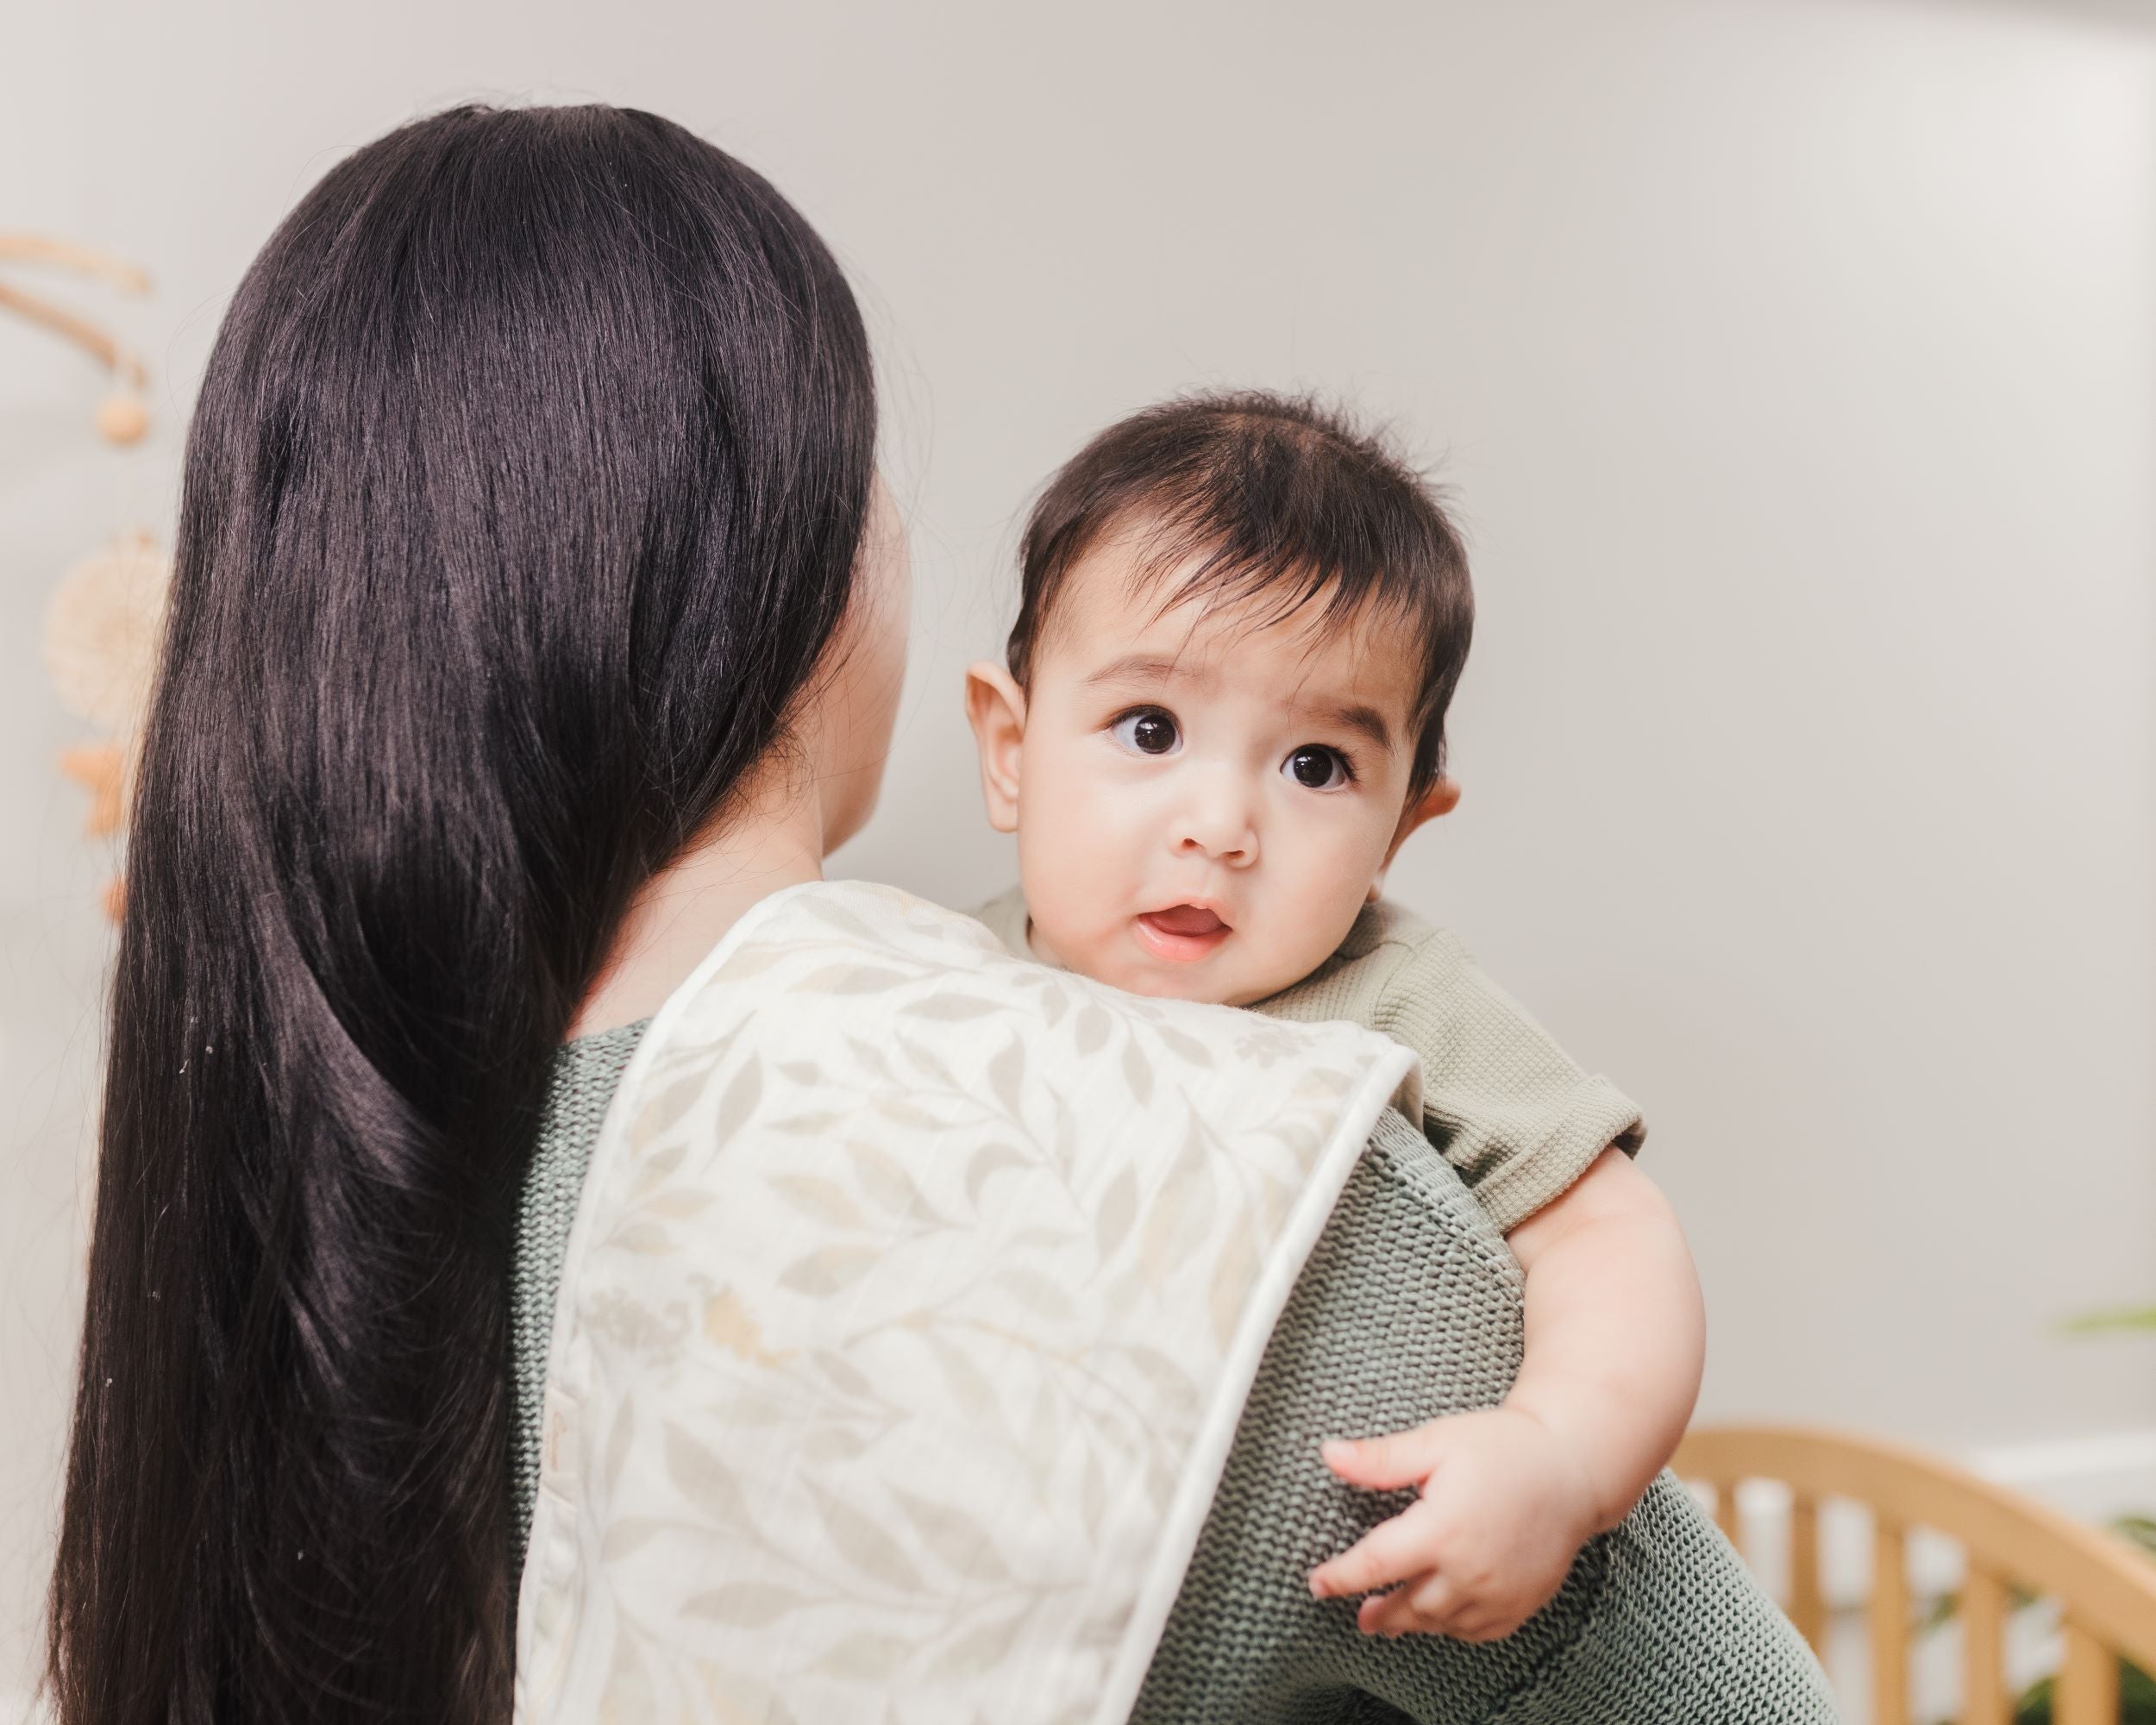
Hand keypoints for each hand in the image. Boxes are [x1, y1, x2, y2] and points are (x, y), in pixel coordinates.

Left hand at [1305, 1406, 1601, 1641]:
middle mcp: (1469, 1571)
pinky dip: (1453, 1628)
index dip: (1340, 1578)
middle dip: (1379, 1614)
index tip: (1317, 1584)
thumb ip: (1381, 1458)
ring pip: (1441, 1623)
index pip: (1375, 1565)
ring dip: (1414, 1622)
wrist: (1573, 1468)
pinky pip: (1478, 1630)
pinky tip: (1441, 1616)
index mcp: (1441, 1530)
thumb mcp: (1436, 1441)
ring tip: (1392, 1620)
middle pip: (1408, 1606)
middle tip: (1361, 1615)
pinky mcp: (1522, 1603)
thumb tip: (1329, 1455)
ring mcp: (1499, 1593)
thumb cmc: (1502, 1447)